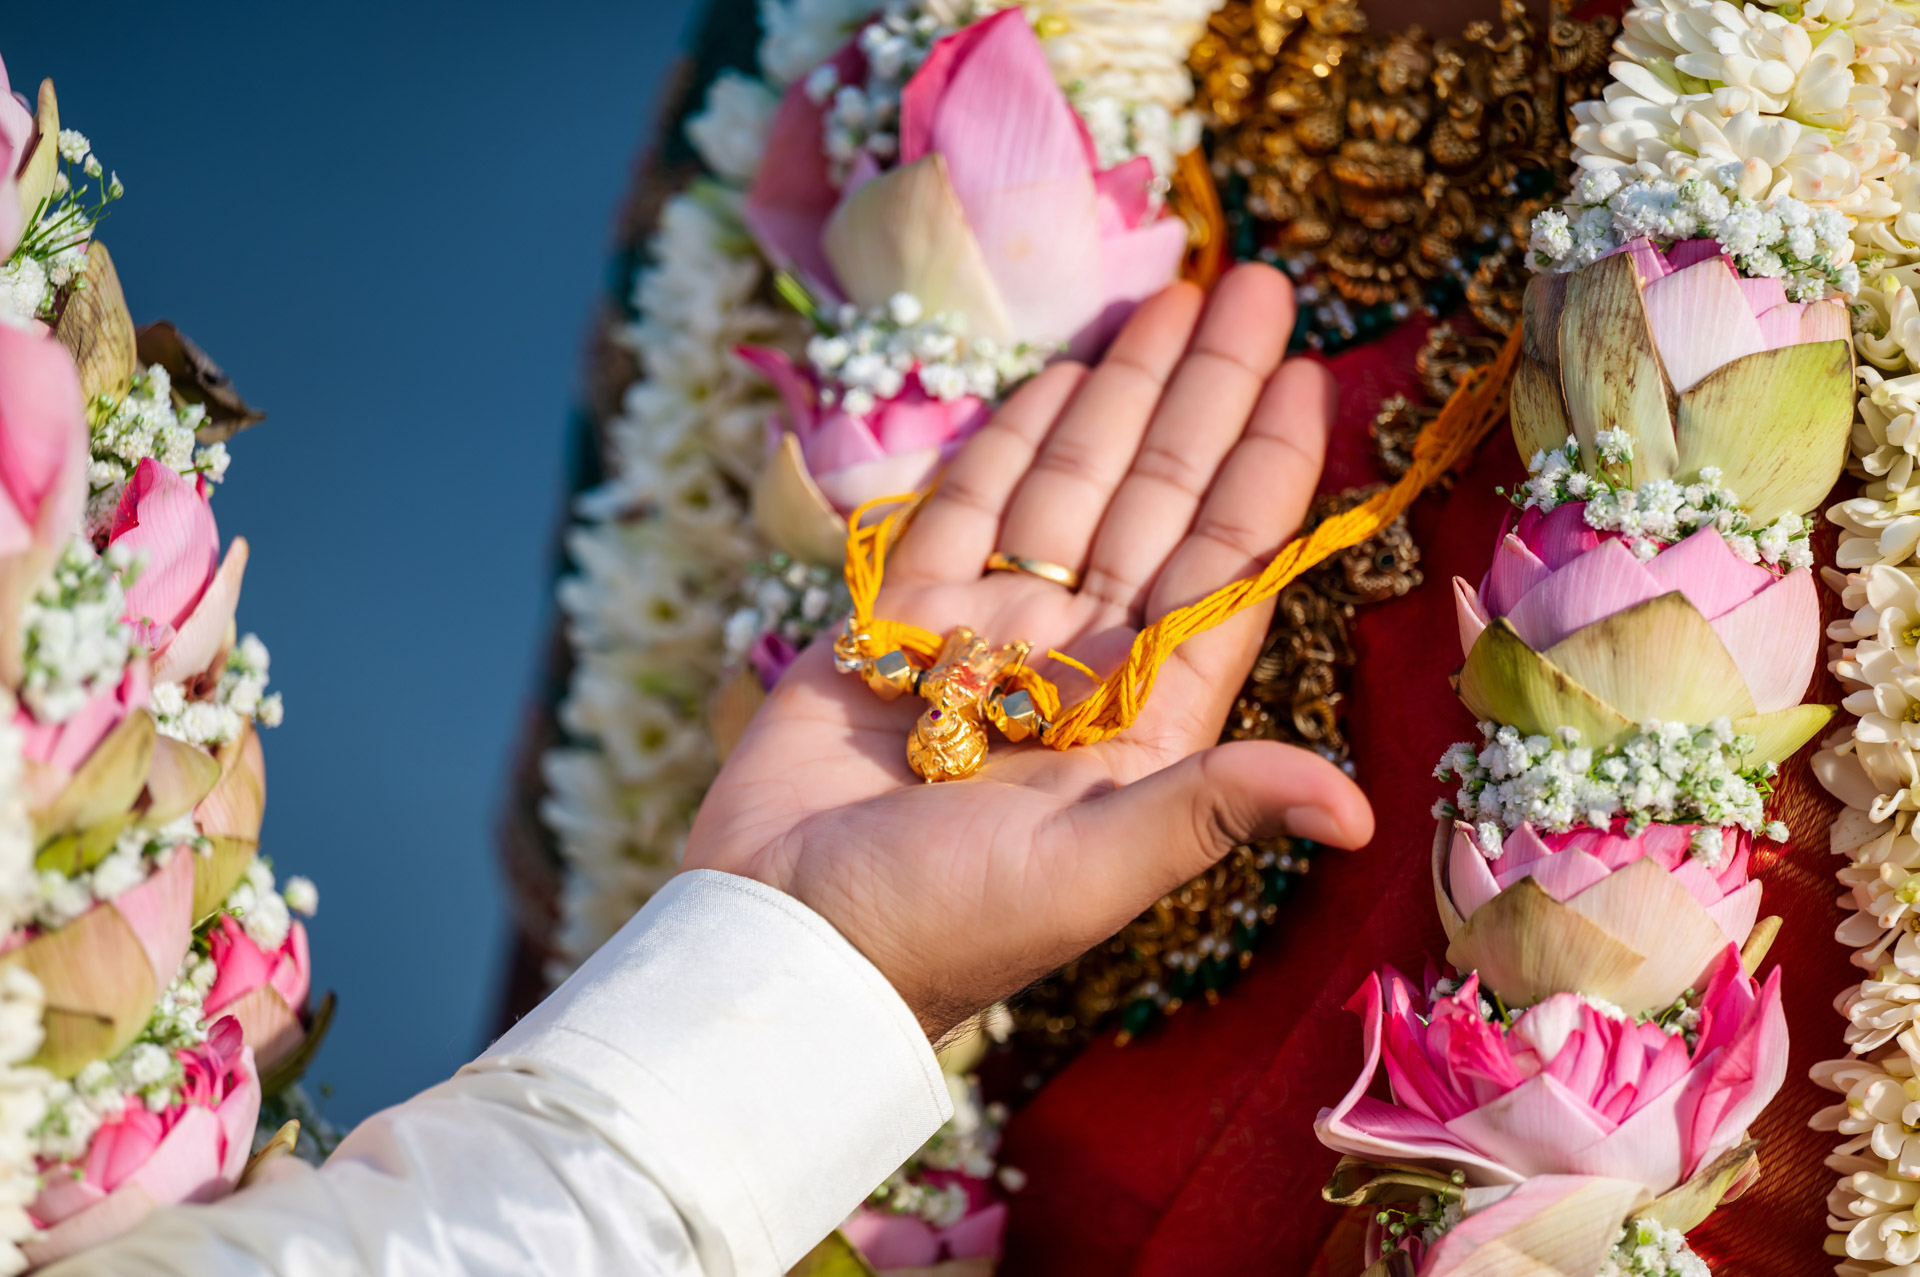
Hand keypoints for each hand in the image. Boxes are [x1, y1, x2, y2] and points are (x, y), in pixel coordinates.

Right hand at [683, 265, 1374, 1037]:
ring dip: (1121, 396)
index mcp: (1143, 720)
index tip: (1304, 378)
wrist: (786, 939)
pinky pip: (967, 508)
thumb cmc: (942, 925)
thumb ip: (1215, 808)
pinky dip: (1011, 439)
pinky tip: (1059, 378)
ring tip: (1170, 300)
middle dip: (1206, 395)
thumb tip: (1358, 814)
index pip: (1223, 569)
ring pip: (1070, 488)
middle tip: (1261, 288)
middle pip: (1160, 503)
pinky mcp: (901, 626)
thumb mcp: (1092, 869)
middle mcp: (1078, 664)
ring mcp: (989, 637)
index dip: (1267, 472)